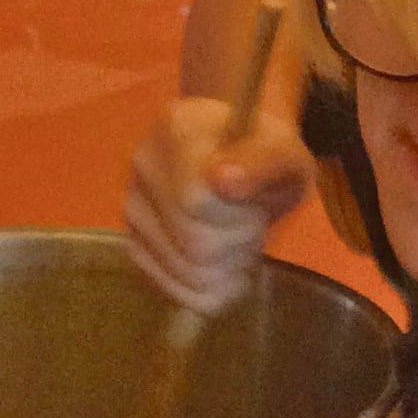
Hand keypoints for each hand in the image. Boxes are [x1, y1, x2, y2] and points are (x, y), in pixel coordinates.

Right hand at [124, 97, 311, 313]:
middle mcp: (142, 164)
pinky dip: (207, 288)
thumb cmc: (267, 156)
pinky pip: (173, 289)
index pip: (196, 202)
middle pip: (194, 244)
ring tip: (236, 240)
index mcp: (178, 129)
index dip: (239, 217)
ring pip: (185, 270)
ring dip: (226, 268)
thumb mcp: (285, 154)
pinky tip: (220, 264)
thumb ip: (262, 162)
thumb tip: (223, 180)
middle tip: (251, 226)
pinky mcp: (133, 243)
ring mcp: (132, 205)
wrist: (242, 158)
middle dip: (238, 245)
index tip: (255, 203)